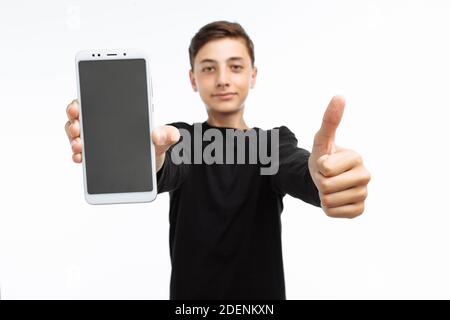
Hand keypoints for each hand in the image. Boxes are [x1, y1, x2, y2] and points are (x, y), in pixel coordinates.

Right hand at [64, 99, 179, 170]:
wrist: (152, 163)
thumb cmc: (154, 143)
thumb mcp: (164, 137)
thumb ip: (167, 134)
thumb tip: (162, 134)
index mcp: (118, 110)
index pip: (96, 99)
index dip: (83, 100)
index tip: (78, 105)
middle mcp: (102, 122)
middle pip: (80, 115)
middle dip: (74, 119)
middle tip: (77, 126)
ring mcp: (96, 138)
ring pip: (77, 134)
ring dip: (74, 138)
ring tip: (79, 145)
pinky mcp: (94, 155)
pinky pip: (82, 153)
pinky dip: (79, 155)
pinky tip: (80, 158)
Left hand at [308, 96, 370, 217]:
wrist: (324, 181)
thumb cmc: (323, 158)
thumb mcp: (322, 140)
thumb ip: (329, 120)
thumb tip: (339, 96)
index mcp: (357, 157)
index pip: (325, 168)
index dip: (318, 167)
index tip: (324, 164)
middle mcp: (365, 176)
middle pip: (326, 186)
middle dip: (319, 182)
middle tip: (325, 177)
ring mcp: (364, 194)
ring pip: (329, 201)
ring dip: (322, 196)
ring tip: (329, 188)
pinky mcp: (359, 210)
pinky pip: (334, 213)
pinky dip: (328, 208)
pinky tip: (334, 199)